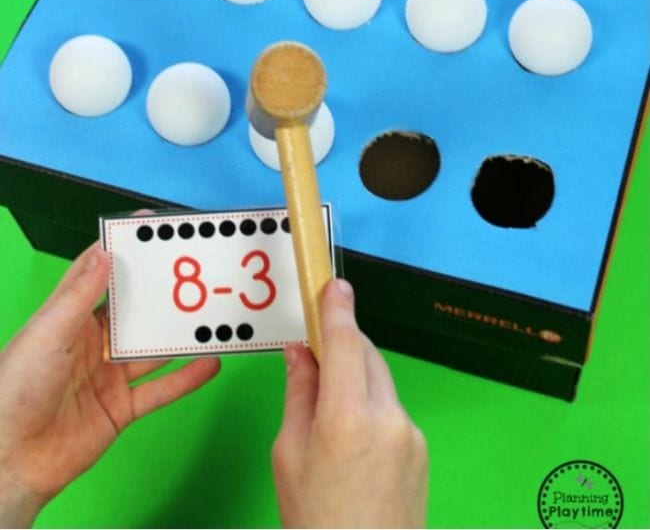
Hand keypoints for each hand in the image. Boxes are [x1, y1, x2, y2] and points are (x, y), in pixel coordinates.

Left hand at [0, 242, 219, 527]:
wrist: (11, 462)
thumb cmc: (18, 389)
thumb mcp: (48, 335)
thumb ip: (80, 296)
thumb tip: (105, 252)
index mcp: (68, 320)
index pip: (97, 276)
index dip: (121, 250)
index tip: (149, 227)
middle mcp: (92, 344)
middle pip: (134, 313)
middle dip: (160, 293)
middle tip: (194, 271)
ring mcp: (109, 377)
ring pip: (152, 351)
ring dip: (179, 336)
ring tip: (211, 315)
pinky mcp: (122, 408)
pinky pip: (160, 390)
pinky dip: (187, 379)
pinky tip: (210, 363)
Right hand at [272, 279, 427, 527]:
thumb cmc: (313, 518)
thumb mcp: (289, 455)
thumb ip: (299, 393)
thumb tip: (301, 351)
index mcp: (347, 419)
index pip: (344, 344)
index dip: (337, 310)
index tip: (333, 286)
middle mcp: (388, 417)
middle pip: (366, 355)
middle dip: (342, 344)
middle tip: (315, 350)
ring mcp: (411, 432)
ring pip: (379, 379)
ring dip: (355, 374)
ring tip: (329, 404)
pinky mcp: (421, 445)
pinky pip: (391, 406)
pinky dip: (370, 402)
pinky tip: (353, 434)